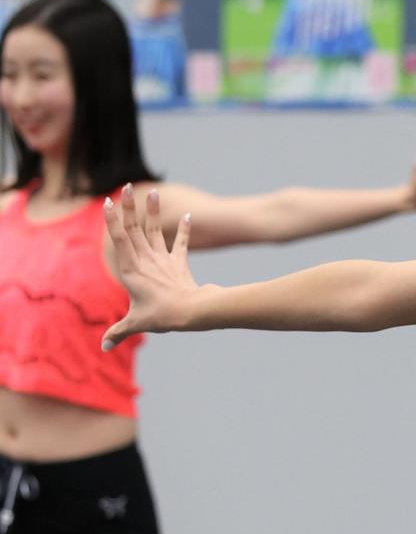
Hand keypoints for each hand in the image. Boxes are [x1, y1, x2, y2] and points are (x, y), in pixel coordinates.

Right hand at [102, 185, 200, 350]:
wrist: (193, 312)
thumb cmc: (162, 317)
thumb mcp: (136, 323)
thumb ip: (119, 332)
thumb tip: (104, 347)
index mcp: (130, 270)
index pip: (119, 239)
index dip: (113, 220)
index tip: (109, 202)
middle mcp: (145, 260)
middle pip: (135, 229)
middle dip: (129, 207)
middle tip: (127, 186)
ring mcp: (163, 260)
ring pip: (155, 230)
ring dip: (153, 211)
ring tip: (152, 192)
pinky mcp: (180, 264)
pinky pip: (182, 243)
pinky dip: (185, 229)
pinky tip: (188, 214)